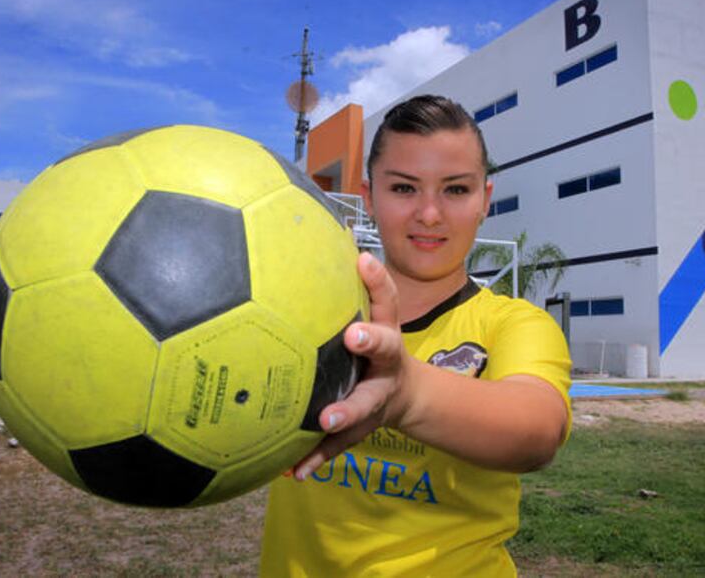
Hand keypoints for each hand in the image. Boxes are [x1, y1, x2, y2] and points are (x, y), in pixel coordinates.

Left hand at [292, 252, 411, 479]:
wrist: (409, 395)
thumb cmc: (375, 346)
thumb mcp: (374, 314)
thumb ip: (358, 285)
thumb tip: (327, 230)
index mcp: (385, 332)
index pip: (387, 299)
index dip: (378, 280)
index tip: (362, 260)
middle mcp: (386, 362)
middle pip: (385, 348)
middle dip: (371, 341)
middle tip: (353, 336)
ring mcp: (378, 396)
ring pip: (365, 404)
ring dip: (346, 411)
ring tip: (326, 420)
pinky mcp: (363, 426)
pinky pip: (340, 444)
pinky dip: (319, 458)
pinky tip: (295, 472)